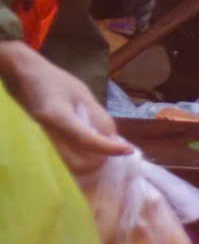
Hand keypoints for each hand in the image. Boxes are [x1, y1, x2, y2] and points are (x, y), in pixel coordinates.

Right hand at [0, 41, 131, 176]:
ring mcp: (47, 142)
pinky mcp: (48, 144)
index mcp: (58, 117)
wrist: (24, 78)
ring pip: (74, 165)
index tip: (129, 149)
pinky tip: (94, 141)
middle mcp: (50, 135)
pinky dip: (85, 155)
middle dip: (101, 158)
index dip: (110, 148)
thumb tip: (114, 139)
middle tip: (114, 144)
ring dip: (94, 158)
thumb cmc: (54, 81)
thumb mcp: (82, 93)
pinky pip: (69, 158)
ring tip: (104, 141)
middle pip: (80, 164)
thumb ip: (99, 117)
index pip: (88, 141)